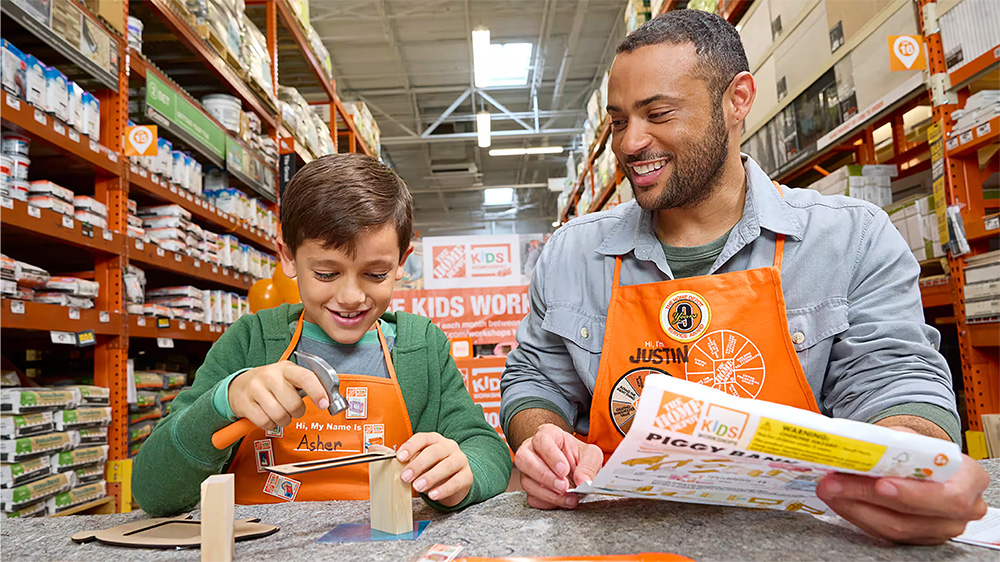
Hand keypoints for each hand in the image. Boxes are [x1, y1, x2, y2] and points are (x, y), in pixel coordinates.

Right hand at [228, 361, 329, 430]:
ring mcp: (255, 389)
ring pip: (280, 416)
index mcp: (285, 368)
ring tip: (279, 412)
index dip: (318, 392)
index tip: (324, 404)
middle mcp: (269, 376)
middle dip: (297, 412)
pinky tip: (267, 416)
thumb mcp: (287, 376)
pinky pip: (266, 423)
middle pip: (294, 404)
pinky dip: (270, 424)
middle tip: (292, 408)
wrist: (238, 386)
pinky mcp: (244, 404)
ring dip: (283, 420)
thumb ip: (306, 384)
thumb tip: (327, 399)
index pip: (306, 378)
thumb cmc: (269, 383)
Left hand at [397, 433, 472, 506]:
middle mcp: (449, 446)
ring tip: (418, 487)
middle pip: (434, 452)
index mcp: (435, 440)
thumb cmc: (433, 468)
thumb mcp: (420, 461)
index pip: (423, 438)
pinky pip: (456, 481)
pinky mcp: (467, 475)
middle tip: (405, 477)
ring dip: (430, 477)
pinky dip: (444, 489)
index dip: (411, 446)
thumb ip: (406, 460)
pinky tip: (433, 495)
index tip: (400, 457)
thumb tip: (382, 458)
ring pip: (447, 466)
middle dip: (418, 465)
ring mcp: (460, 460)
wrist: (455, 480)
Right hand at [514, 423, 602, 509]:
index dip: (551, 455)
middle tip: (564, 486)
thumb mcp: (591, 455)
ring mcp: (527, 470)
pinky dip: (548, 502)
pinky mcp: (530, 487)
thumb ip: (589, 466)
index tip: (564, 469)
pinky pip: (532, 497)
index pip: (541, 440)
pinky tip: (562, 501)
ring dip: (547, 493)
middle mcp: (531, 450)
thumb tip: (583, 481)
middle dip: (545, 476)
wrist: (577, 470)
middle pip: (524, 460)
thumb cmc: (579, 456)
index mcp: (547, 435)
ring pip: (526, 481)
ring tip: (568, 497)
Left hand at [816, 427, 988, 543]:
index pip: (949, 496)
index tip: (881, 484)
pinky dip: (856, 515)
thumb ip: (893, 442)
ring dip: (854, 507)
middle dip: (866, 497)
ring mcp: (939, 530)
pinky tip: (838, 499)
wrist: (925, 465)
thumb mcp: (913, 438)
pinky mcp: (916, 539)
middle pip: (911, 517)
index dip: (913, 494)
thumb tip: (859, 442)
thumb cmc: (922, 451)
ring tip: (829, 488)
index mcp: (970, 480)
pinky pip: (883, 534)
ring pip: (893, 529)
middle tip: (835, 482)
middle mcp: (961, 511)